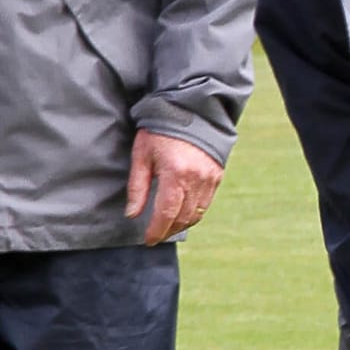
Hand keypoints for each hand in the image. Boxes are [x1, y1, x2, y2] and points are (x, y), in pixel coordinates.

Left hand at [126, 128, 223, 244]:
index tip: (148, 240)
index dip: (157, 230)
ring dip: (181, 224)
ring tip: (167, 227)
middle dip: (168, 231)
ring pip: (196, 214)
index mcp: (176, 173)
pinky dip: (193, 213)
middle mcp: (196, 178)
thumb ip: (137, 187)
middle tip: (155, 236)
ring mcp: (210, 178)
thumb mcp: (142, 154)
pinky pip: (205, 204)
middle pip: (182, 218)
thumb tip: (132, 215)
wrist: (191, 109)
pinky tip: (181, 213)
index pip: (166, 213)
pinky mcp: (217, 175)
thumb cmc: (161, 129)